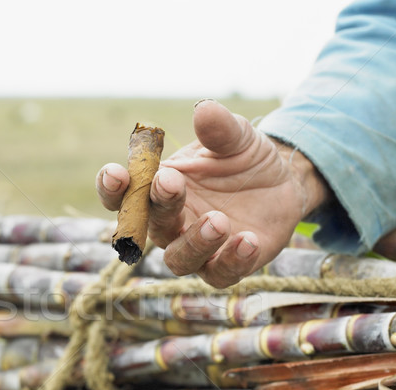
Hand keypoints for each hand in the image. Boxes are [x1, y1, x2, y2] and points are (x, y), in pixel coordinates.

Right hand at [96, 99, 330, 287]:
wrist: (283, 184)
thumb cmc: (245, 159)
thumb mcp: (236, 137)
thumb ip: (219, 128)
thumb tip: (204, 109)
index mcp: (159, 190)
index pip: (123, 196)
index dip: (111, 188)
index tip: (117, 174)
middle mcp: (170, 224)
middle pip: (150, 227)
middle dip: (158, 206)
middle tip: (171, 184)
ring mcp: (196, 249)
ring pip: (179, 260)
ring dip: (194, 243)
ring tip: (219, 221)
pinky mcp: (224, 266)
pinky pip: (219, 274)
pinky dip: (231, 260)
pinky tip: (249, 240)